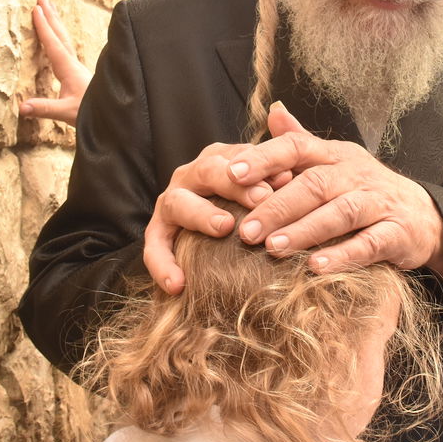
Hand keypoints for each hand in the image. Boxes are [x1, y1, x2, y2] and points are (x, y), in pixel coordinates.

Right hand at [19, 0, 91, 125]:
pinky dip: (60, 38)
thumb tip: (21, 107)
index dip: (44, 26)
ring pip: (65, 40)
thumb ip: (44, 108)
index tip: (36, 9)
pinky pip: (66, 49)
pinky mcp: (78, 74)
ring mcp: (77, 68)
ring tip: (49, 9)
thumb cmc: (91, 113)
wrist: (113, 115)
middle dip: (51, 16)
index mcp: (68, 69)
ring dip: (56, 23)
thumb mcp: (66, 112)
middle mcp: (73, 64)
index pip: (54, 44)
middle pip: (60, 35)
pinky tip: (58, 39)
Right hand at [143, 141, 287, 293]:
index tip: (286, 179)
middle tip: (262, 199)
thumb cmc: (255, 211)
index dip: (261, 165)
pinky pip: (155, 247)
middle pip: (209, 171)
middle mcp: (192, 176)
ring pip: (179, 202)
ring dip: (202, 214)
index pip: (237, 156)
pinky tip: (178, 285)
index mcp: (220, 160)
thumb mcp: (267, 191)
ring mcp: (172, 201)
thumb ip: (275, 178)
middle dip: (235, 185)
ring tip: (224, 227)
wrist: (226, 240)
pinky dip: (163, 265)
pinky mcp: (158, 231)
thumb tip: (288, 175)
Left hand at [225, 104, 442, 281]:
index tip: (231, 174)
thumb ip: (301, 141)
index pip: (297, 147)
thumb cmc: (365, 190)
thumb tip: (273, 110)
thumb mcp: (335, 161)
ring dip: (304, 231)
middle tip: (245, 230)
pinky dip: (342, 255)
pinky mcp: (396, 233)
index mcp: (335, 155)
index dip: (264, 158)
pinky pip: (368, 244)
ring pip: (339, 212)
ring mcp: (378, 202)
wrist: (424, 217)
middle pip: (314, 184)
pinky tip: (315, 268)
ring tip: (273, 249)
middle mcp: (356, 174)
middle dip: (277, 207)